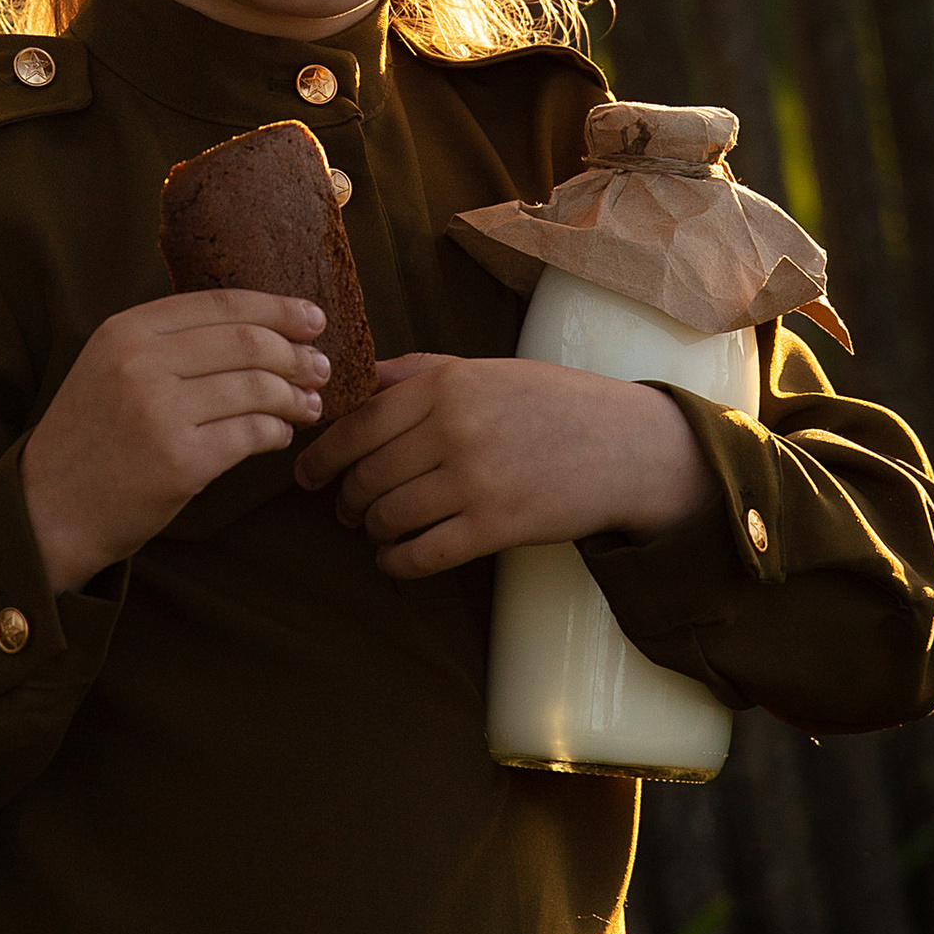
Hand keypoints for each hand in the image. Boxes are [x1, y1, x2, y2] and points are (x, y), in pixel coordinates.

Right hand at [21, 293, 331, 592]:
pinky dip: (275, 432)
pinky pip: (251, 434)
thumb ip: (168, 343)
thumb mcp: (109, 368)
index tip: (313, 319)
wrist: (47, 510)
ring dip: (294, 396)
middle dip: (295, 354)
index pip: (221, 304)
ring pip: (256, 388)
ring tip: (309, 404)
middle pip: (247, 342)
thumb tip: (260, 327)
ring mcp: (159, 412)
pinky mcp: (179, 462)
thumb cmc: (90, 439)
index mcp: (125, 330)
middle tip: (320, 367)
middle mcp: (140, 363)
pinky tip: (279, 434)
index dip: (277, 308)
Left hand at [294, 355, 713, 579]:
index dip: (322, 455)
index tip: (306, 473)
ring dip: (370, 530)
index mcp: (446, 385)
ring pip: (388, 517)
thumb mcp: (486, 370)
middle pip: (366, 475)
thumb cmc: (553, 403)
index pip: (358, 424)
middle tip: (345, 507)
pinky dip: (396, 563)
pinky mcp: (496, 527)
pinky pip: (422, 555)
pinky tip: (394, 559)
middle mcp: (453, 430)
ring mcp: (474, 481)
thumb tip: (355, 381)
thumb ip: (418, 372)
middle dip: (346, 498)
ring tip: (374, 529)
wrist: (627, 446)